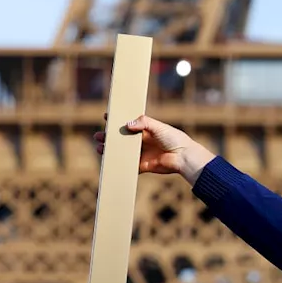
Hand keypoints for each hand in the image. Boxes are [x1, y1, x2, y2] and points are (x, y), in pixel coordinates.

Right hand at [93, 114, 215, 184]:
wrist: (183, 157)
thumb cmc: (174, 139)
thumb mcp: (158, 127)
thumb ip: (143, 122)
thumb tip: (127, 124)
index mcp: (145, 130)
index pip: (128, 123)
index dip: (117, 121)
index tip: (106, 116)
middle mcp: (142, 141)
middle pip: (121, 138)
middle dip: (109, 137)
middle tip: (98, 135)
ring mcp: (141, 153)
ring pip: (122, 152)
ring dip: (110, 150)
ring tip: (100, 148)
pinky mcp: (142, 165)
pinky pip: (128, 165)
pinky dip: (119, 164)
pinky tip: (109, 162)